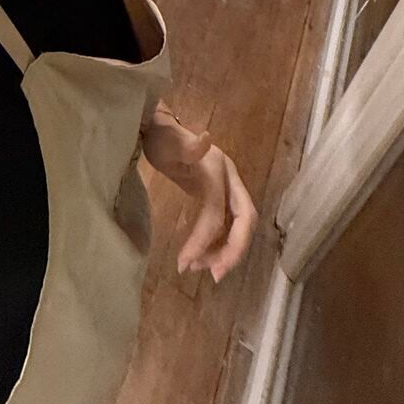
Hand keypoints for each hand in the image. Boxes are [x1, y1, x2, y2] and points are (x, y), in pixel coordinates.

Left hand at [141, 107, 254, 282]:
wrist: (159, 128)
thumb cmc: (161, 137)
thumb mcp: (167, 140)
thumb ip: (187, 145)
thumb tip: (205, 138)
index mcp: (217, 167)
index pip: (218, 210)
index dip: (205, 238)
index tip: (184, 263)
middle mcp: (228, 179)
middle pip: (245, 219)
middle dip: (233, 249)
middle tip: (214, 276)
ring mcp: (226, 188)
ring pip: (238, 225)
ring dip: (224, 250)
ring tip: (197, 267)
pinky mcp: (219, 197)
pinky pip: (228, 225)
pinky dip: (218, 243)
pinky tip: (200, 256)